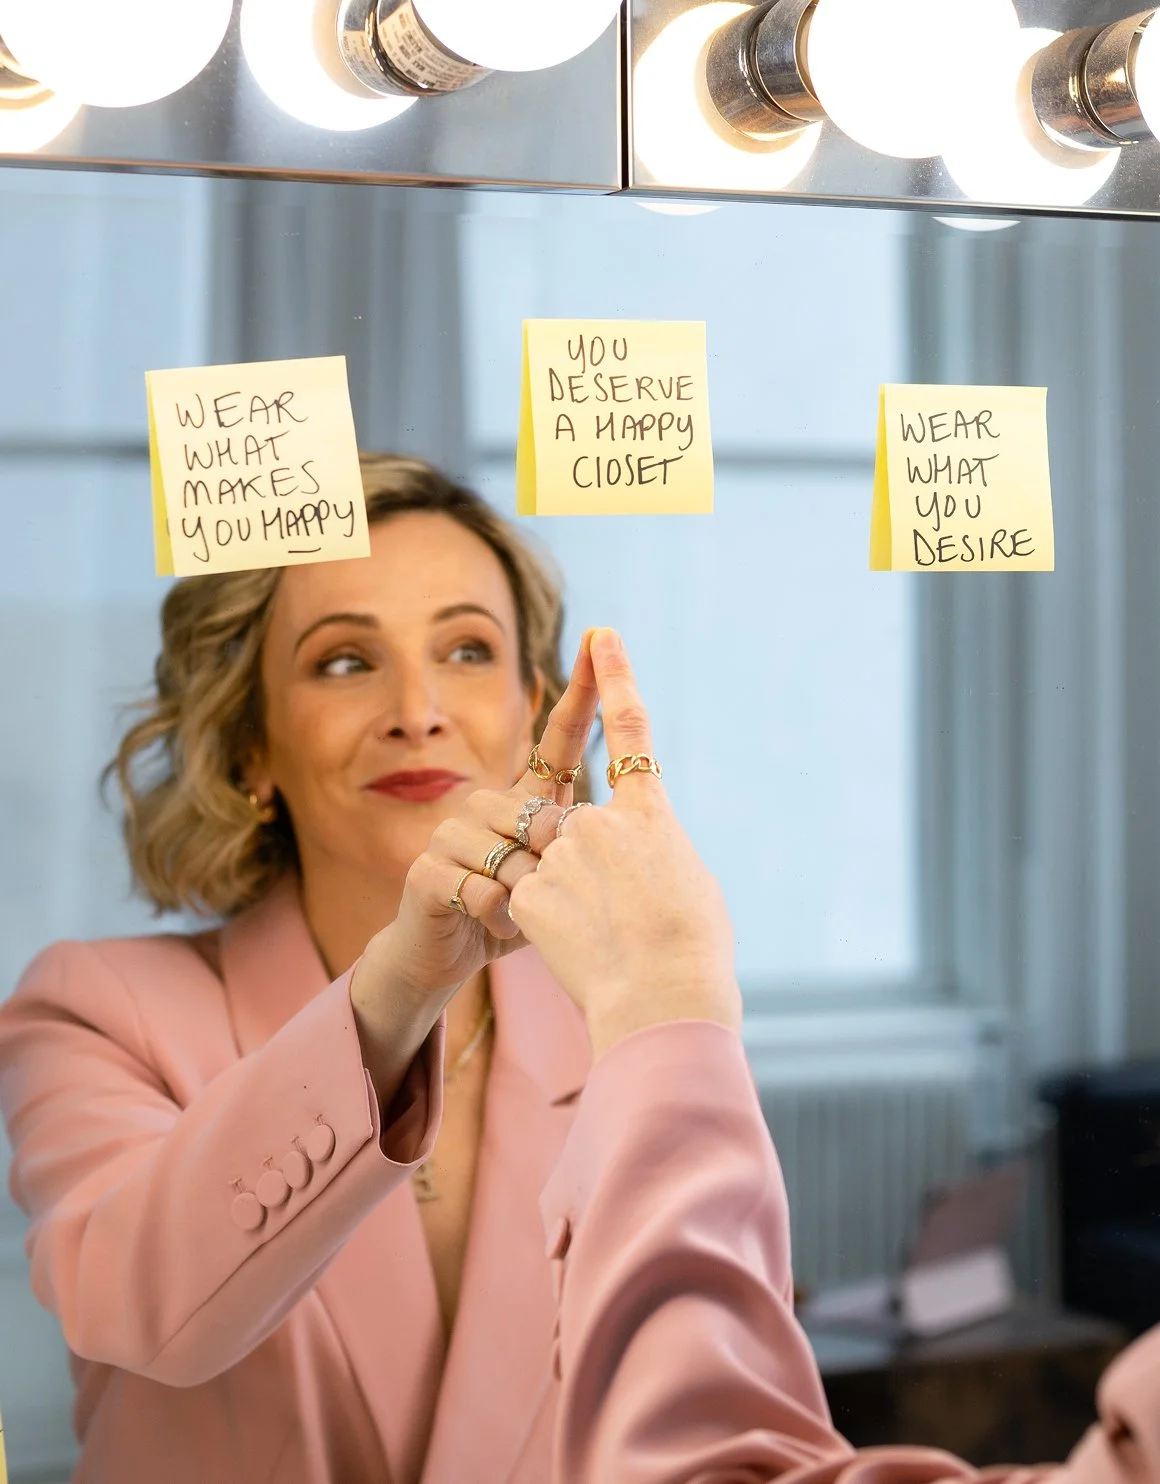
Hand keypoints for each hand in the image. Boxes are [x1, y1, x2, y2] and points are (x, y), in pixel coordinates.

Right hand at [352, 633, 598, 1038]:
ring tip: (516, 917)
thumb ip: (590, 851)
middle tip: (543, 902)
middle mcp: (486, 803)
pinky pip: (483, 888)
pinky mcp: (426, 870)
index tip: (600, 639)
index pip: (560, 737)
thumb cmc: (513, 919)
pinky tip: (490, 927)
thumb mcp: (562, 881)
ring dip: (526, 898)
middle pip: (539, 814)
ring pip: (512, 855)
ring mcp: (451, 832)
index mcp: (524, 800)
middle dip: (553, 868)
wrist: (446, 959)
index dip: (584, 691)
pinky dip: (497, 917)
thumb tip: (645, 823)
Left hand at [509, 629, 741, 1059]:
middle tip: (608, 915)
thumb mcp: (686, 884)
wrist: (664, 997)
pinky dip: (538, 925)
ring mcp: (561, 854)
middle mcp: (601, 822)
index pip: (629, 733)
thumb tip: (634, 856)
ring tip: (593, 939)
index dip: (615, 680)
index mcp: (649, 816)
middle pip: (566, 825)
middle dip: (573, 863)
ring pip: (539, 862)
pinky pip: (520, 898)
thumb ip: (650, 852)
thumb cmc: (693, 951)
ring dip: (554, 894)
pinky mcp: (529, 891)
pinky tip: (572, 949)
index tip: (601, 637)